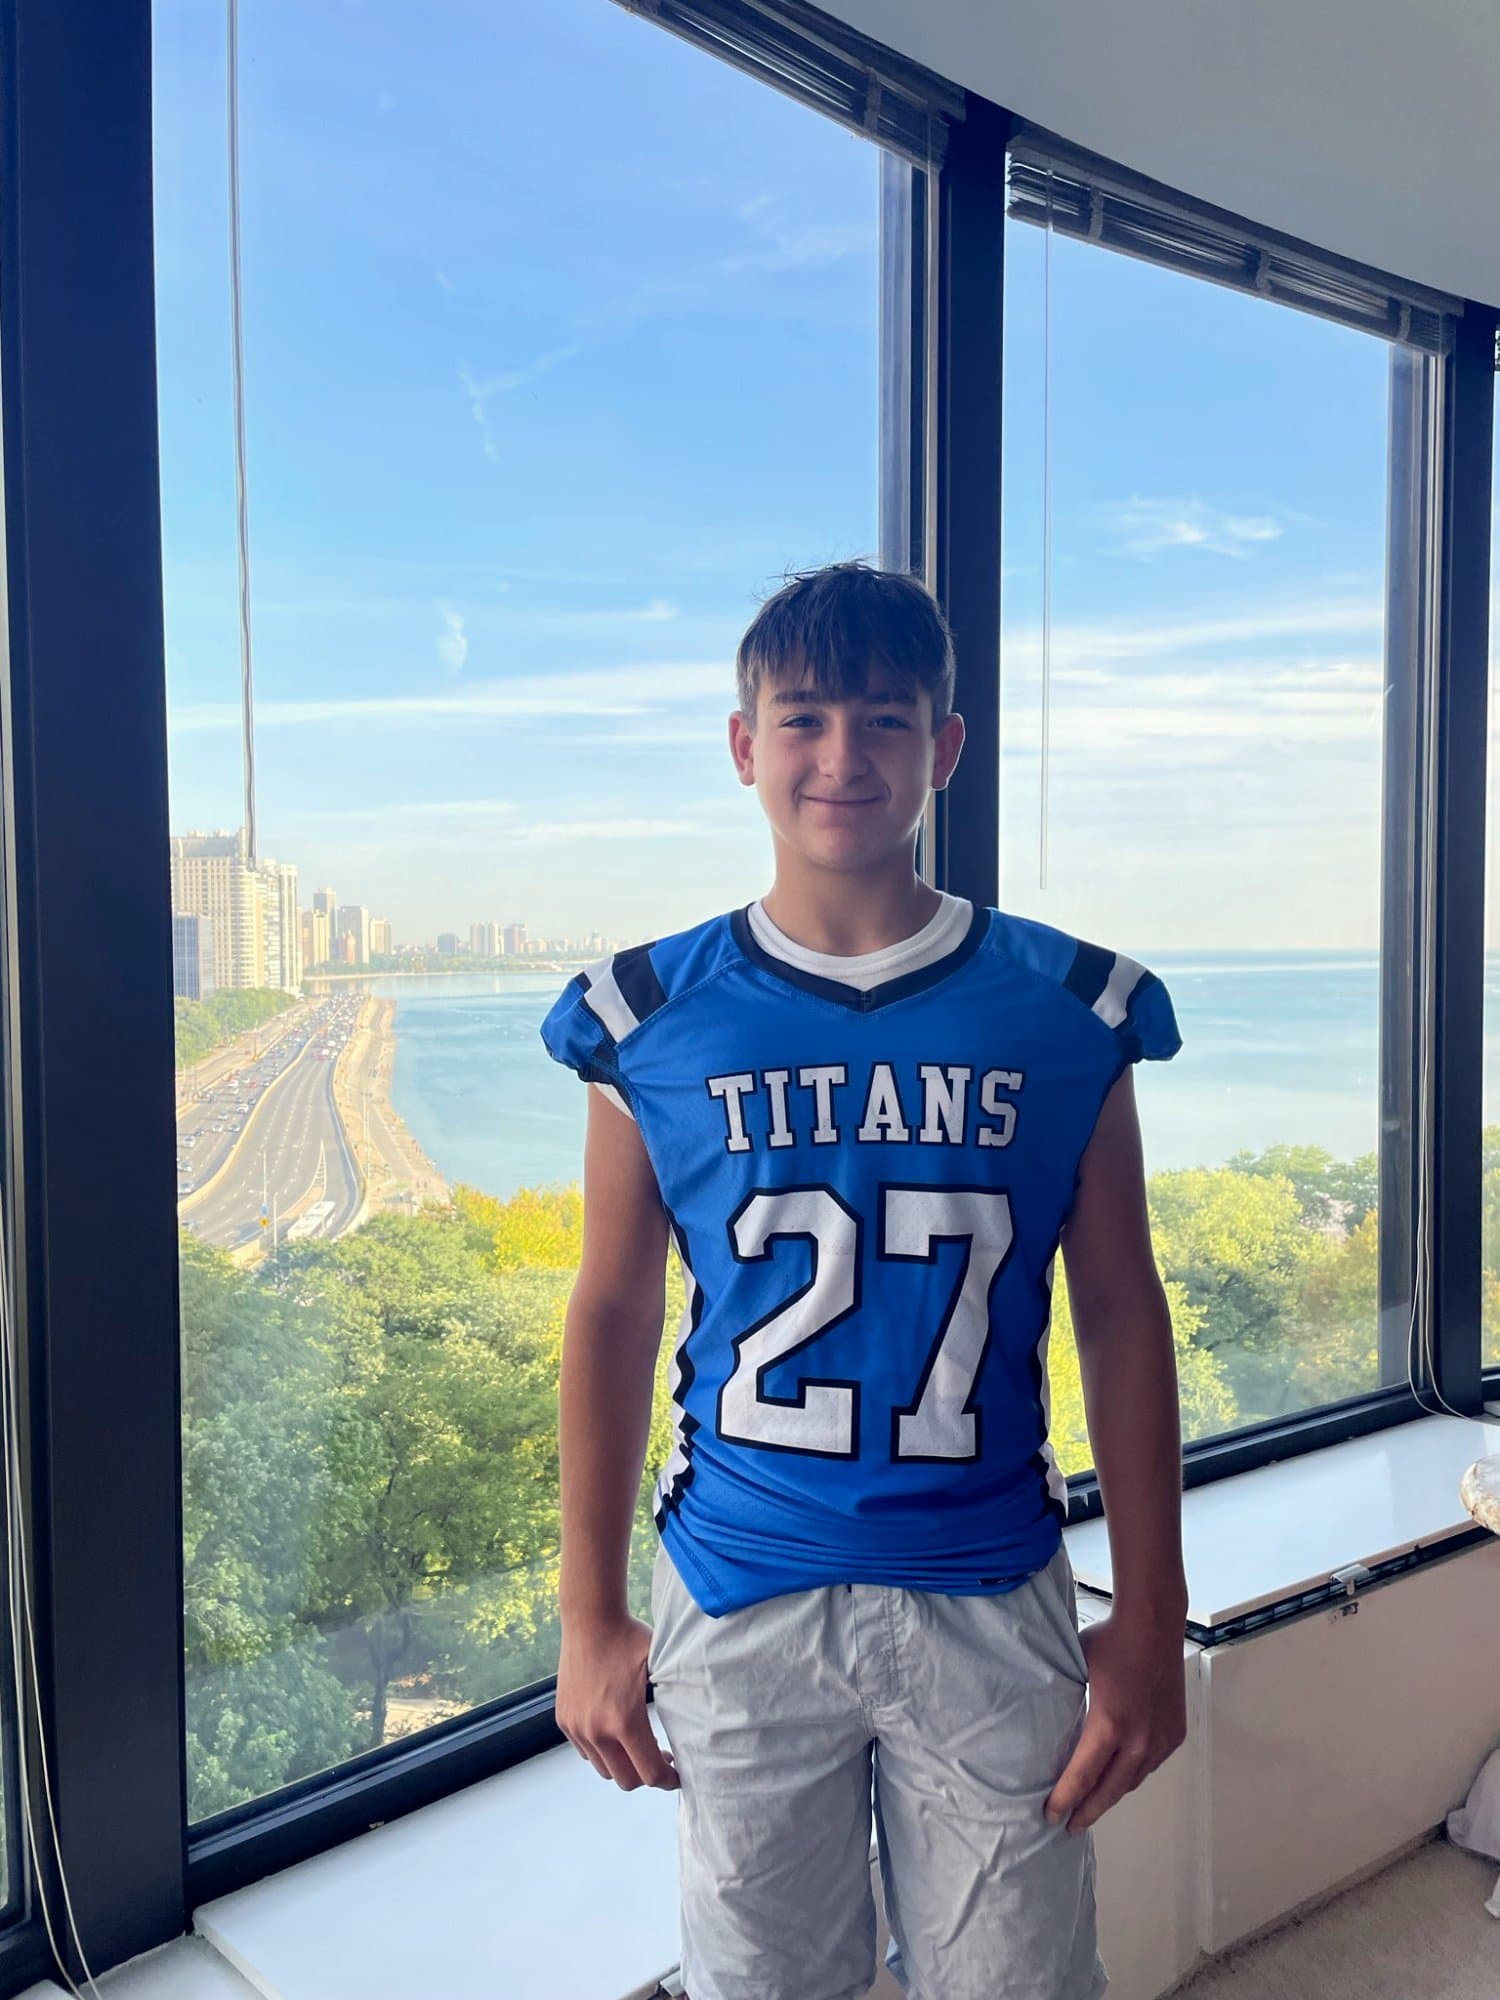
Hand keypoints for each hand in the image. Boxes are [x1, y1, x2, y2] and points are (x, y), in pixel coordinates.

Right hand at [555, 1612, 679, 1792]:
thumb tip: (705, 1717)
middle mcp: (597, 1731)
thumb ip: (679, 1696)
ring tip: (639, 1744)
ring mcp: (577, 1727)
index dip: (668, 1780)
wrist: (590, 1618)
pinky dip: (602, 1751)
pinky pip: (586, 1752)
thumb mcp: (662, 1665)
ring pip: (604, 1769)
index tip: (678, 1775)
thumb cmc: (629, 1639)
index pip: (650, 1774)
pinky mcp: (564, 1720)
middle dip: (647, 1775)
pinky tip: (615, 1732)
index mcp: (625, 1721)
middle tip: (661, 1757)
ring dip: (624, 1765)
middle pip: (626, 1781)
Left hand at [1043, 1611, 1185, 1834]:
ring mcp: (1160, 1739)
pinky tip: (1118, 1778)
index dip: (1064, 1799)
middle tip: (1068, 1826)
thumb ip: (1065, 1702)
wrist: (1153, 1624)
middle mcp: (1139, 1740)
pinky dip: (1131, 1775)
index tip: (1050, 1815)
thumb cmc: (1109, 1642)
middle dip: (1086, 1811)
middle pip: (1109, 1791)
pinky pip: (1149, 1765)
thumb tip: (1044, 1722)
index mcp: (1110, 1725)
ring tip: (1091, 1806)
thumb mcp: (1074, 1670)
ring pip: (1131, 1781)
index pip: (1082, 1776)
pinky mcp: (1174, 1734)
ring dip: (1110, 1796)